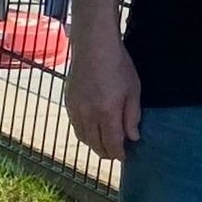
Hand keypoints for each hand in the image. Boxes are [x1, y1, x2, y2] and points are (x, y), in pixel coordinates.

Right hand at [64, 29, 140, 159]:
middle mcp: (88, 114)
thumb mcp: (133, 90)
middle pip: (95, 144)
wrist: (93, 45)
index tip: (124, 157)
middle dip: (106, 152)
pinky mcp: (68, 102)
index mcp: (106, 112)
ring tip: (105, 144)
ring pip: (83, 137)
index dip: (118, 153)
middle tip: (116, 153)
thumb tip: (132, 138)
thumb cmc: (118, 64)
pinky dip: (84, 133)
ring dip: (94, 144)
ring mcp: (75, 108)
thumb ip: (132, 116)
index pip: (111, 143)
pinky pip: (75, 126)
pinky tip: (92, 130)